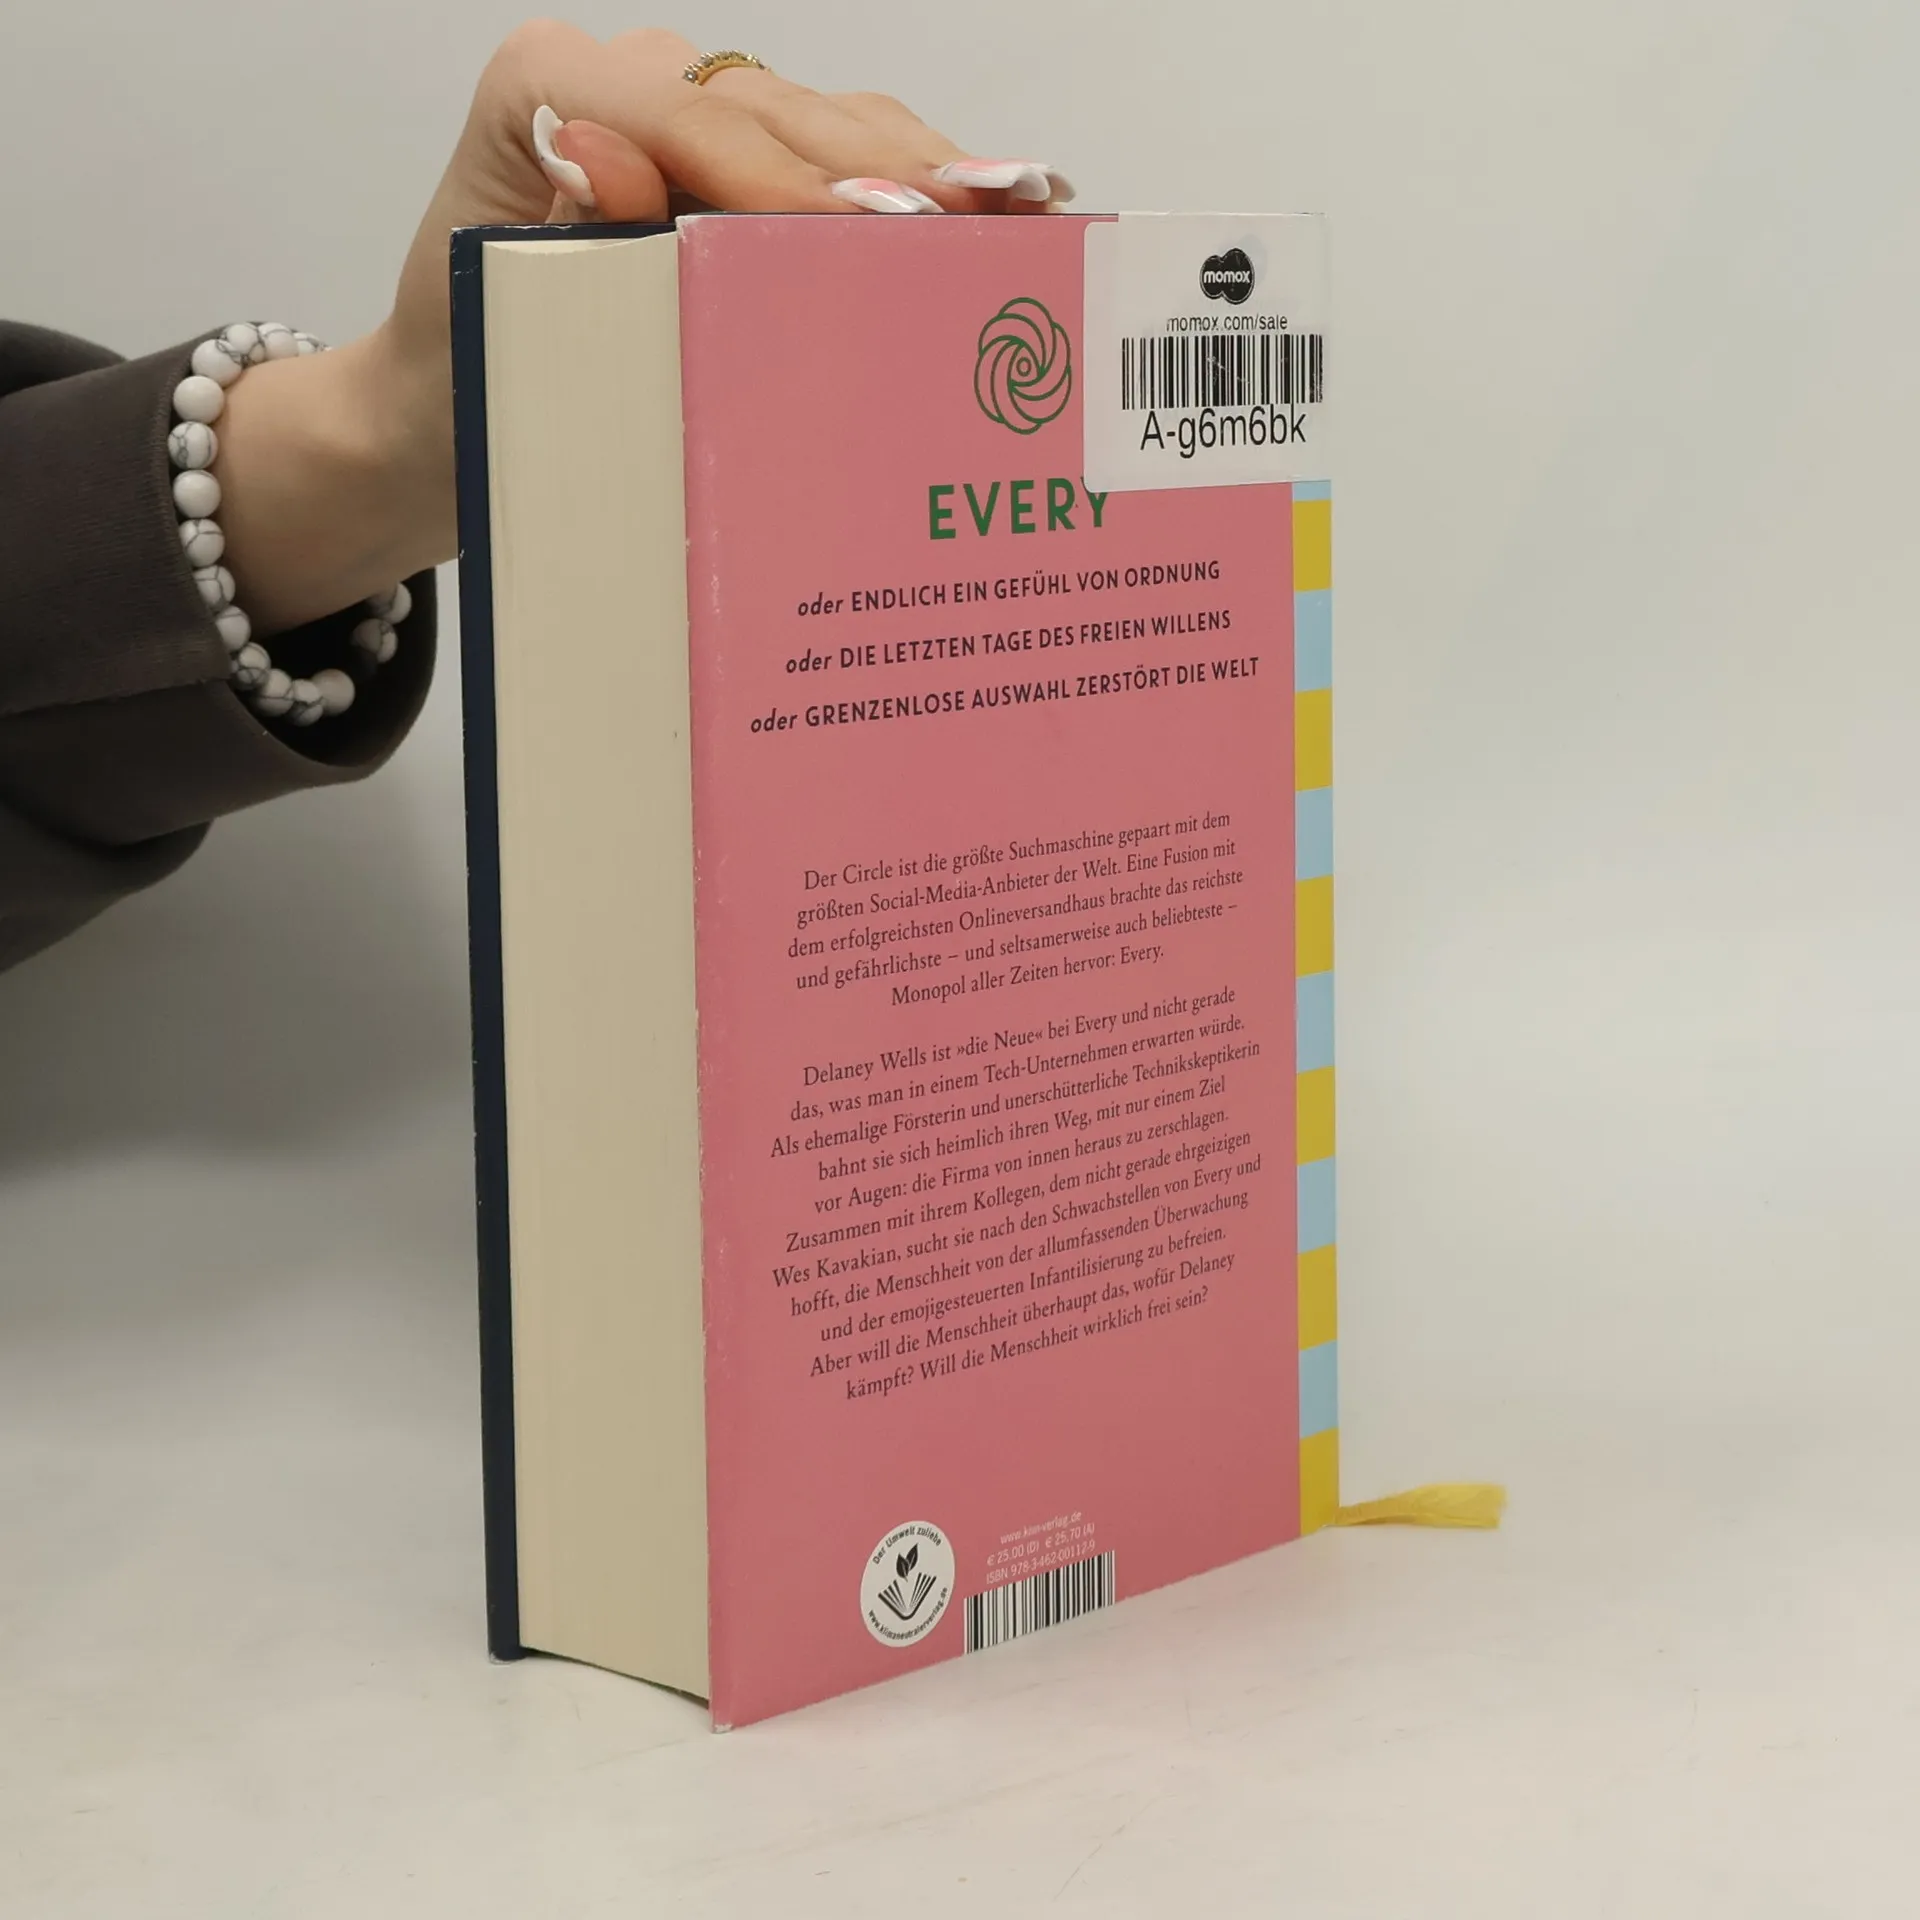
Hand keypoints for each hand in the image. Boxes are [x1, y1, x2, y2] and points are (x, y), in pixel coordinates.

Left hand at [216, 22, 1068, 636]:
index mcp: (548, 91)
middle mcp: (623, 79)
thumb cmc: (471, 382)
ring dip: (925, 171)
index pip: (696, 120)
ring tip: (1025, 217)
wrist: (448, 409)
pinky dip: (911, 182)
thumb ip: (565, 236)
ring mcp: (688, 107)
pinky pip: (834, 149)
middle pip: (782, 109)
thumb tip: (607, 151)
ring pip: (826, 117)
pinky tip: (994, 210)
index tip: (880, 234)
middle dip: (888, 175)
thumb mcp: (497, 324)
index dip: (794, 179)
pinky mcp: (733, 153)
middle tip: (993, 228)